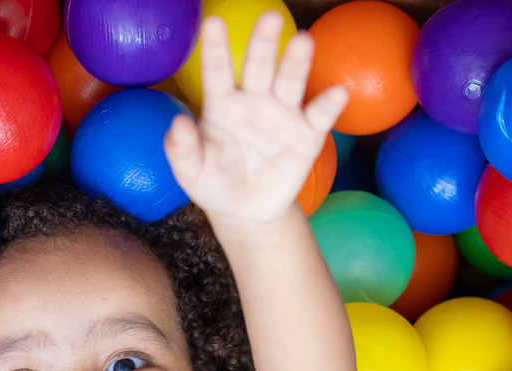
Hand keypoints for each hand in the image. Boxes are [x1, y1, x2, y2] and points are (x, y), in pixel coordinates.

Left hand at [163, 13, 347, 228]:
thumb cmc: (214, 183)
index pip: (217, 71)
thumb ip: (181, 150)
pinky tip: (335, 93)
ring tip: (303, 41)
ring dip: (296, 63)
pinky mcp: (307, 133)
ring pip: (290, 81)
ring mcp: (283, 113)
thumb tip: (177, 123)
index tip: (213, 22)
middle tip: (270, 18)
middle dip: (264, 42)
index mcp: (222, 103)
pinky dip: (328, 104)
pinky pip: (319, 114)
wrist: (246, 211)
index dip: (215, 47)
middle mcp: (254, 99)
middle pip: (259, 66)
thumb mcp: (192, 173)